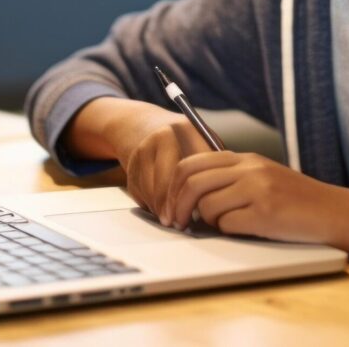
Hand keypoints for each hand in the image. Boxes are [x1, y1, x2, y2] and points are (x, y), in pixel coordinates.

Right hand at [68, 97, 212, 221]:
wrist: (142, 124)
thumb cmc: (182, 139)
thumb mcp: (201, 140)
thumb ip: (211, 162)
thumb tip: (217, 196)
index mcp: (187, 129)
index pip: (194, 166)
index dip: (197, 192)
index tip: (202, 210)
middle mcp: (162, 136)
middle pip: (169, 181)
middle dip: (175, 206)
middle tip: (182, 223)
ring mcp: (143, 150)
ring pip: (153, 190)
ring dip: (162, 209)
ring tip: (173, 220)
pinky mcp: (130, 165)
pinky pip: (141, 193)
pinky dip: (151, 204)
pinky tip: (161, 208)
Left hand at [165, 151, 348, 244]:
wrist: (337, 213)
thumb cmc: (299, 201)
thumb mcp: (264, 177)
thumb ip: (232, 178)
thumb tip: (192, 195)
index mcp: (246, 158)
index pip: (192, 163)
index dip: (173, 186)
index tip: (169, 206)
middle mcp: (249, 169)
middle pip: (192, 181)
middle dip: (176, 205)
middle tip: (176, 223)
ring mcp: (258, 189)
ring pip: (207, 205)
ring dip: (207, 222)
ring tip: (223, 227)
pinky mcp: (266, 213)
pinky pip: (227, 225)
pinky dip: (228, 232)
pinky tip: (244, 231)